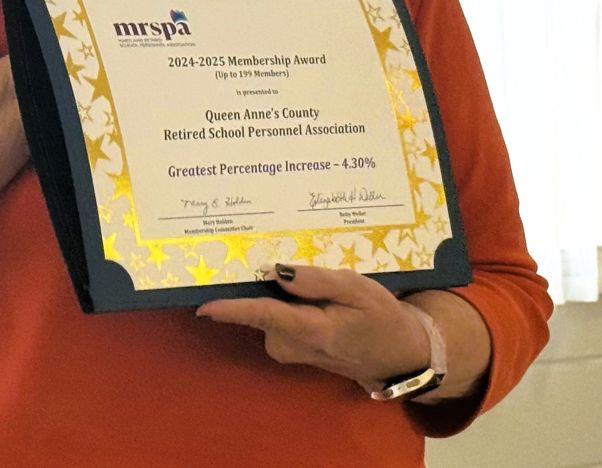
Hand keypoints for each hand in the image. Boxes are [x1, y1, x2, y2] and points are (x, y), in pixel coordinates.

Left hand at [196, 265, 430, 388]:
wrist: (397, 354)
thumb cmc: (380, 318)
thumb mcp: (357, 290)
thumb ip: (316, 281)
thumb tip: (274, 272)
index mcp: (311, 330)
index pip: (264, 315)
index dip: (231, 309)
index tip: (204, 305)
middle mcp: (292, 344)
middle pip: (260, 307)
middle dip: (257, 281)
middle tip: (261, 248)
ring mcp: (289, 348)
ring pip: (266, 310)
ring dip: (274, 289)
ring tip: (301, 270)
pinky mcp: (289, 346)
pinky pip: (273, 316)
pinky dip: (281, 299)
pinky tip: (302, 288)